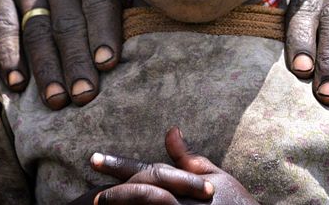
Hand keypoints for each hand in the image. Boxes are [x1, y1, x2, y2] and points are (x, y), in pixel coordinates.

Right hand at [0, 0, 120, 108]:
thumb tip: (155, 12)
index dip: (103, 29)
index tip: (109, 62)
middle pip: (67, 19)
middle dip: (76, 60)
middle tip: (86, 95)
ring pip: (37, 26)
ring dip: (45, 65)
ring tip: (56, 99)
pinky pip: (6, 20)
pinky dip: (7, 52)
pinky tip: (15, 80)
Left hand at [88, 127, 258, 203]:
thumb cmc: (235, 202)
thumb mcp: (214, 175)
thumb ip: (188, 157)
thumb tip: (171, 130)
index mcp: (183, 183)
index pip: (146, 170)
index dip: (118, 165)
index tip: (94, 160)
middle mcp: (179, 202)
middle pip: (141, 193)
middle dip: (115, 192)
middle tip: (94, 196)